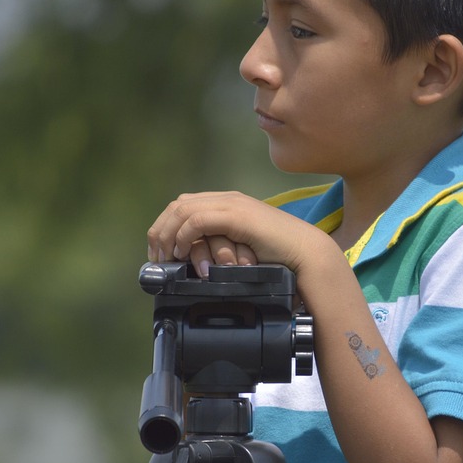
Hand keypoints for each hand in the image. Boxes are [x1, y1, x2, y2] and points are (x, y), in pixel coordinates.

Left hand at [146, 191, 335, 277]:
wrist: (305, 254)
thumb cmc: (279, 257)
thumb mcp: (242, 249)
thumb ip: (221, 247)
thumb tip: (196, 263)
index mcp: (229, 204)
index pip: (184, 205)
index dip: (166, 227)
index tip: (160, 253)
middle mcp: (228, 199)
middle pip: (178, 205)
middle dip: (161, 231)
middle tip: (157, 258)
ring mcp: (233, 205)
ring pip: (183, 210)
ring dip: (169, 235)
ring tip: (167, 258)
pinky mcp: (237, 216)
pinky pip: (198, 220)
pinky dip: (185, 236)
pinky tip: (184, 253)